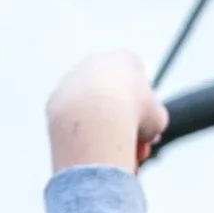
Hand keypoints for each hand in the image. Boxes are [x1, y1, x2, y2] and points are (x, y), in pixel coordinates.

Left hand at [45, 52, 168, 172]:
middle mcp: (97, 63)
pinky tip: (92, 148)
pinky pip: (74, 120)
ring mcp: (73, 78)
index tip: (147, 130)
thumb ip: (152, 120)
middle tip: (133, 148)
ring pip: (92, 110)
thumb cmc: (134, 114)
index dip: (145, 109)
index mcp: (125, 60)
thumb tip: (147, 131)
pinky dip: (83, 134)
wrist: (96, 116)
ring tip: (113, 153)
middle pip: (113, 96)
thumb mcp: (157, 120)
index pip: (139, 83)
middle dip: (124, 123)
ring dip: (103, 132)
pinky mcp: (56, 98)